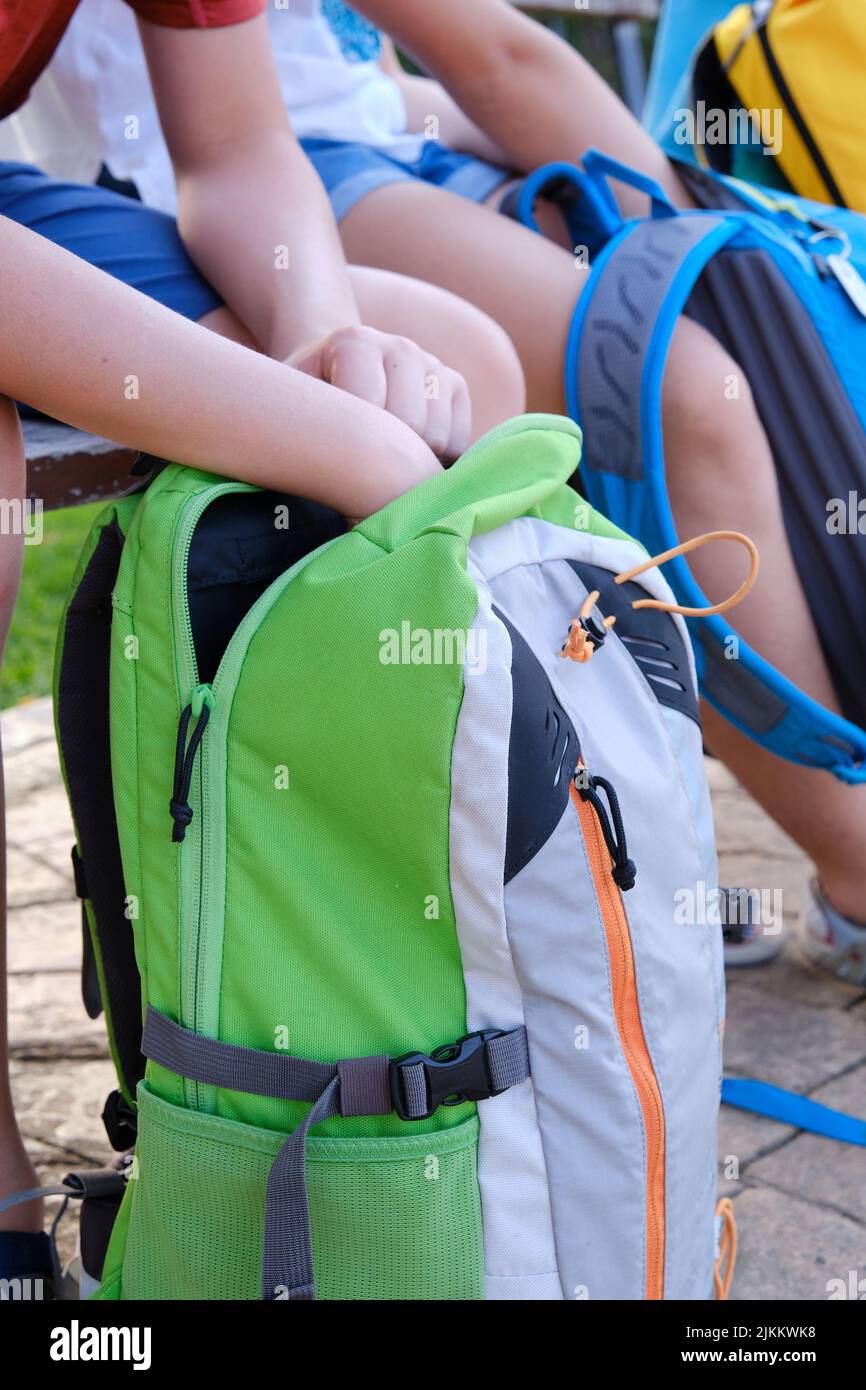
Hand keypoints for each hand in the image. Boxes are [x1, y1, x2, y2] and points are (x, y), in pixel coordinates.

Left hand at [286, 325, 471, 461]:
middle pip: (411, 429)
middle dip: (388, 458)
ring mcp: (432, 363)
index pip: (374, 416)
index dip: (356, 452)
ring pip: (438, 439)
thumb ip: (297, 428)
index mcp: (356, 341)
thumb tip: (326, 478)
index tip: (336, 460)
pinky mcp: (455, 384)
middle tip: (360, 466)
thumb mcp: (288, 406)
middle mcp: (400, 346)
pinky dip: (437, 460)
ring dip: (413, 460)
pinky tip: (408, 452)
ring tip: (382, 457)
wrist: (331, 370)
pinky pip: (458, 441)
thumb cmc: (307, 401)